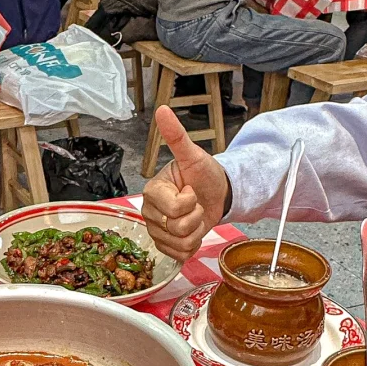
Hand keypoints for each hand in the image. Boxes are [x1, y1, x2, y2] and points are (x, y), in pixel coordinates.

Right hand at [140, 106, 232, 260]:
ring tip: (195, 217)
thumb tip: (162, 110)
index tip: (191, 190)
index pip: (173, 209)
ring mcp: (157, 231)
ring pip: (180, 244)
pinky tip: (193, 231)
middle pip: (176, 229)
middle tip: (195, 204)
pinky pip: (180, 255)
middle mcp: (149, 212)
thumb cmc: (204, 175)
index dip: (190, 202)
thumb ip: (176, 136)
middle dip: (195, 217)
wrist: (216, 194)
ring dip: (196, 232)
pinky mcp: (166, 246)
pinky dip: (193, 245)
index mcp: (152, 192)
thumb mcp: (193, 155)